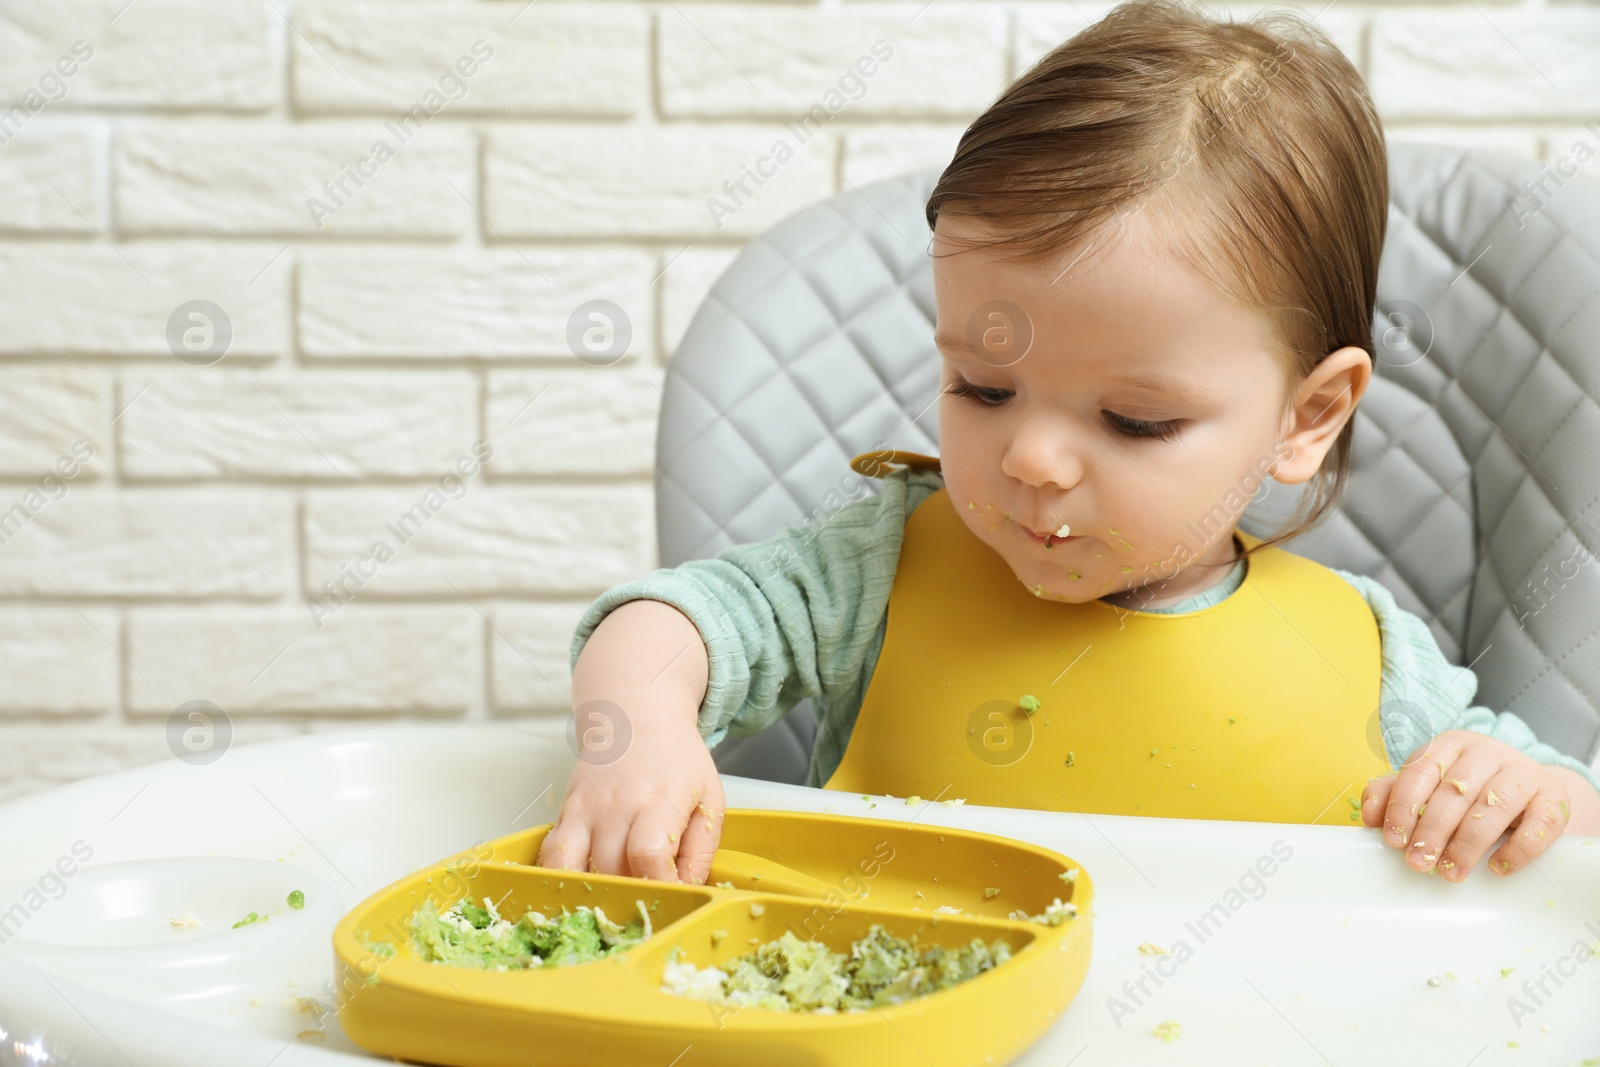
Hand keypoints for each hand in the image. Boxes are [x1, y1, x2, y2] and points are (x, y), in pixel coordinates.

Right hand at [536, 713, 725, 884]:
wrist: (636, 721)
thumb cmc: (676, 760)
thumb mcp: (709, 798)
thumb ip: (701, 850)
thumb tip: (687, 889)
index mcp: (659, 801)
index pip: (648, 857)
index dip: (660, 888)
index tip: (673, 896)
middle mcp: (616, 806)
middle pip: (612, 870)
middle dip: (631, 897)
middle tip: (647, 903)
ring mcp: (585, 810)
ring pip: (573, 869)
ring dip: (594, 892)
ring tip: (613, 900)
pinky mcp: (565, 812)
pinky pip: (551, 857)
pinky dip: (561, 879)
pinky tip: (582, 886)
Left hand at [1360, 730, 1571, 880]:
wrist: (1529, 790)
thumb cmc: (1468, 788)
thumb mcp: (1429, 784)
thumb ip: (1393, 794)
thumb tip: (1370, 816)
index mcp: (1451, 744)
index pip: (1421, 771)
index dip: (1403, 806)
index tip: (1393, 839)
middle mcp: (1489, 753)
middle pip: (1455, 791)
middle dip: (1432, 830)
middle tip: (1418, 862)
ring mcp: (1524, 773)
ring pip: (1494, 806)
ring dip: (1468, 843)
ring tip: (1450, 871)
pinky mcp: (1553, 798)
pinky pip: (1539, 823)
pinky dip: (1518, 848)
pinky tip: (1498, 867)